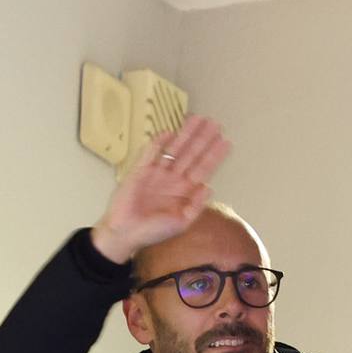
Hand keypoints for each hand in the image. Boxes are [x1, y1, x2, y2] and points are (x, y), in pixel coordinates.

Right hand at [91, 114, 231, 266]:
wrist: (125, 234)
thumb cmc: (152, 232)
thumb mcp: (180, 223)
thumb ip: (195, 206)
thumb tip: (209, 187)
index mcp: (184, 191)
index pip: (203, 168)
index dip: (214, 155)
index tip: (226, 142)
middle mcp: (172, 179)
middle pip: (191, 154)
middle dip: (203, 138)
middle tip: (215, 123)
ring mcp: (157, 173)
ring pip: (175, 149)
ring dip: (186, 134)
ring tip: (198, 119)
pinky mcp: (140, 171)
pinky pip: (150, 153)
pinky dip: (158, 143)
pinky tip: (169, 133)